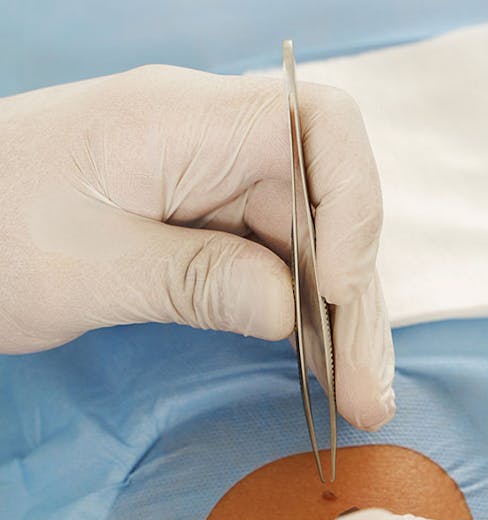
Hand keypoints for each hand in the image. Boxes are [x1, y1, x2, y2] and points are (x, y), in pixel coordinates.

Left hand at [0, 65, 392, 429]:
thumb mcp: (87, 268)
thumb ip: (196, 281)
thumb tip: (287, 310)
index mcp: (183, 122)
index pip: (320, 126)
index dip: (353, 204)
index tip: (338, 288)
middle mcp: (214, 146)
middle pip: (327, 207)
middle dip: (355, 301)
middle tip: (368, 390)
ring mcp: (213, 188)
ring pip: (311, 247)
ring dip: (342, 323)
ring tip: (362, 397)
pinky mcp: (206, 228)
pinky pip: (276, 267)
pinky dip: (304, 320)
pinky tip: (327, 368)